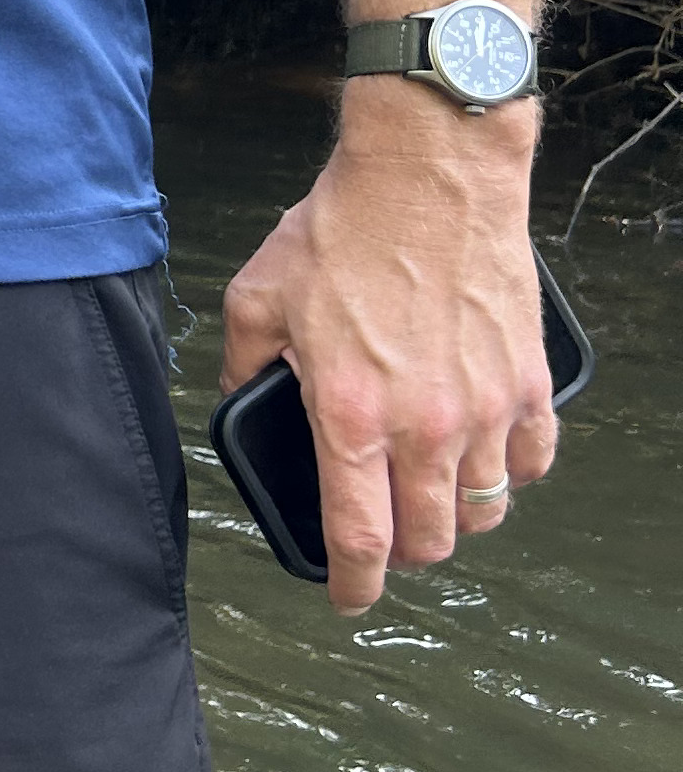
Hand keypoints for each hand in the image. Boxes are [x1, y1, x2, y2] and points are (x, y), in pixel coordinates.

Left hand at [218, 89, 556, 613]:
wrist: (428, 173)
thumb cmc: (342, 229)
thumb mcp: (258, 296)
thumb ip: (245, 363)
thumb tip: (241, 398)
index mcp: (349, 415)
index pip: (360, 539)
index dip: (352, 584)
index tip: (347, 597)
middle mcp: (423, 425)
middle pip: (429, 539)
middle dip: (404, 552)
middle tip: (385, 533)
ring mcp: (484, 407)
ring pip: (483, 510)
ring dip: (455, 515)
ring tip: (431, 492)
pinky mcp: (528, 380)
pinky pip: (529, 461)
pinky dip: (508, 472)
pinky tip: (482, 454)